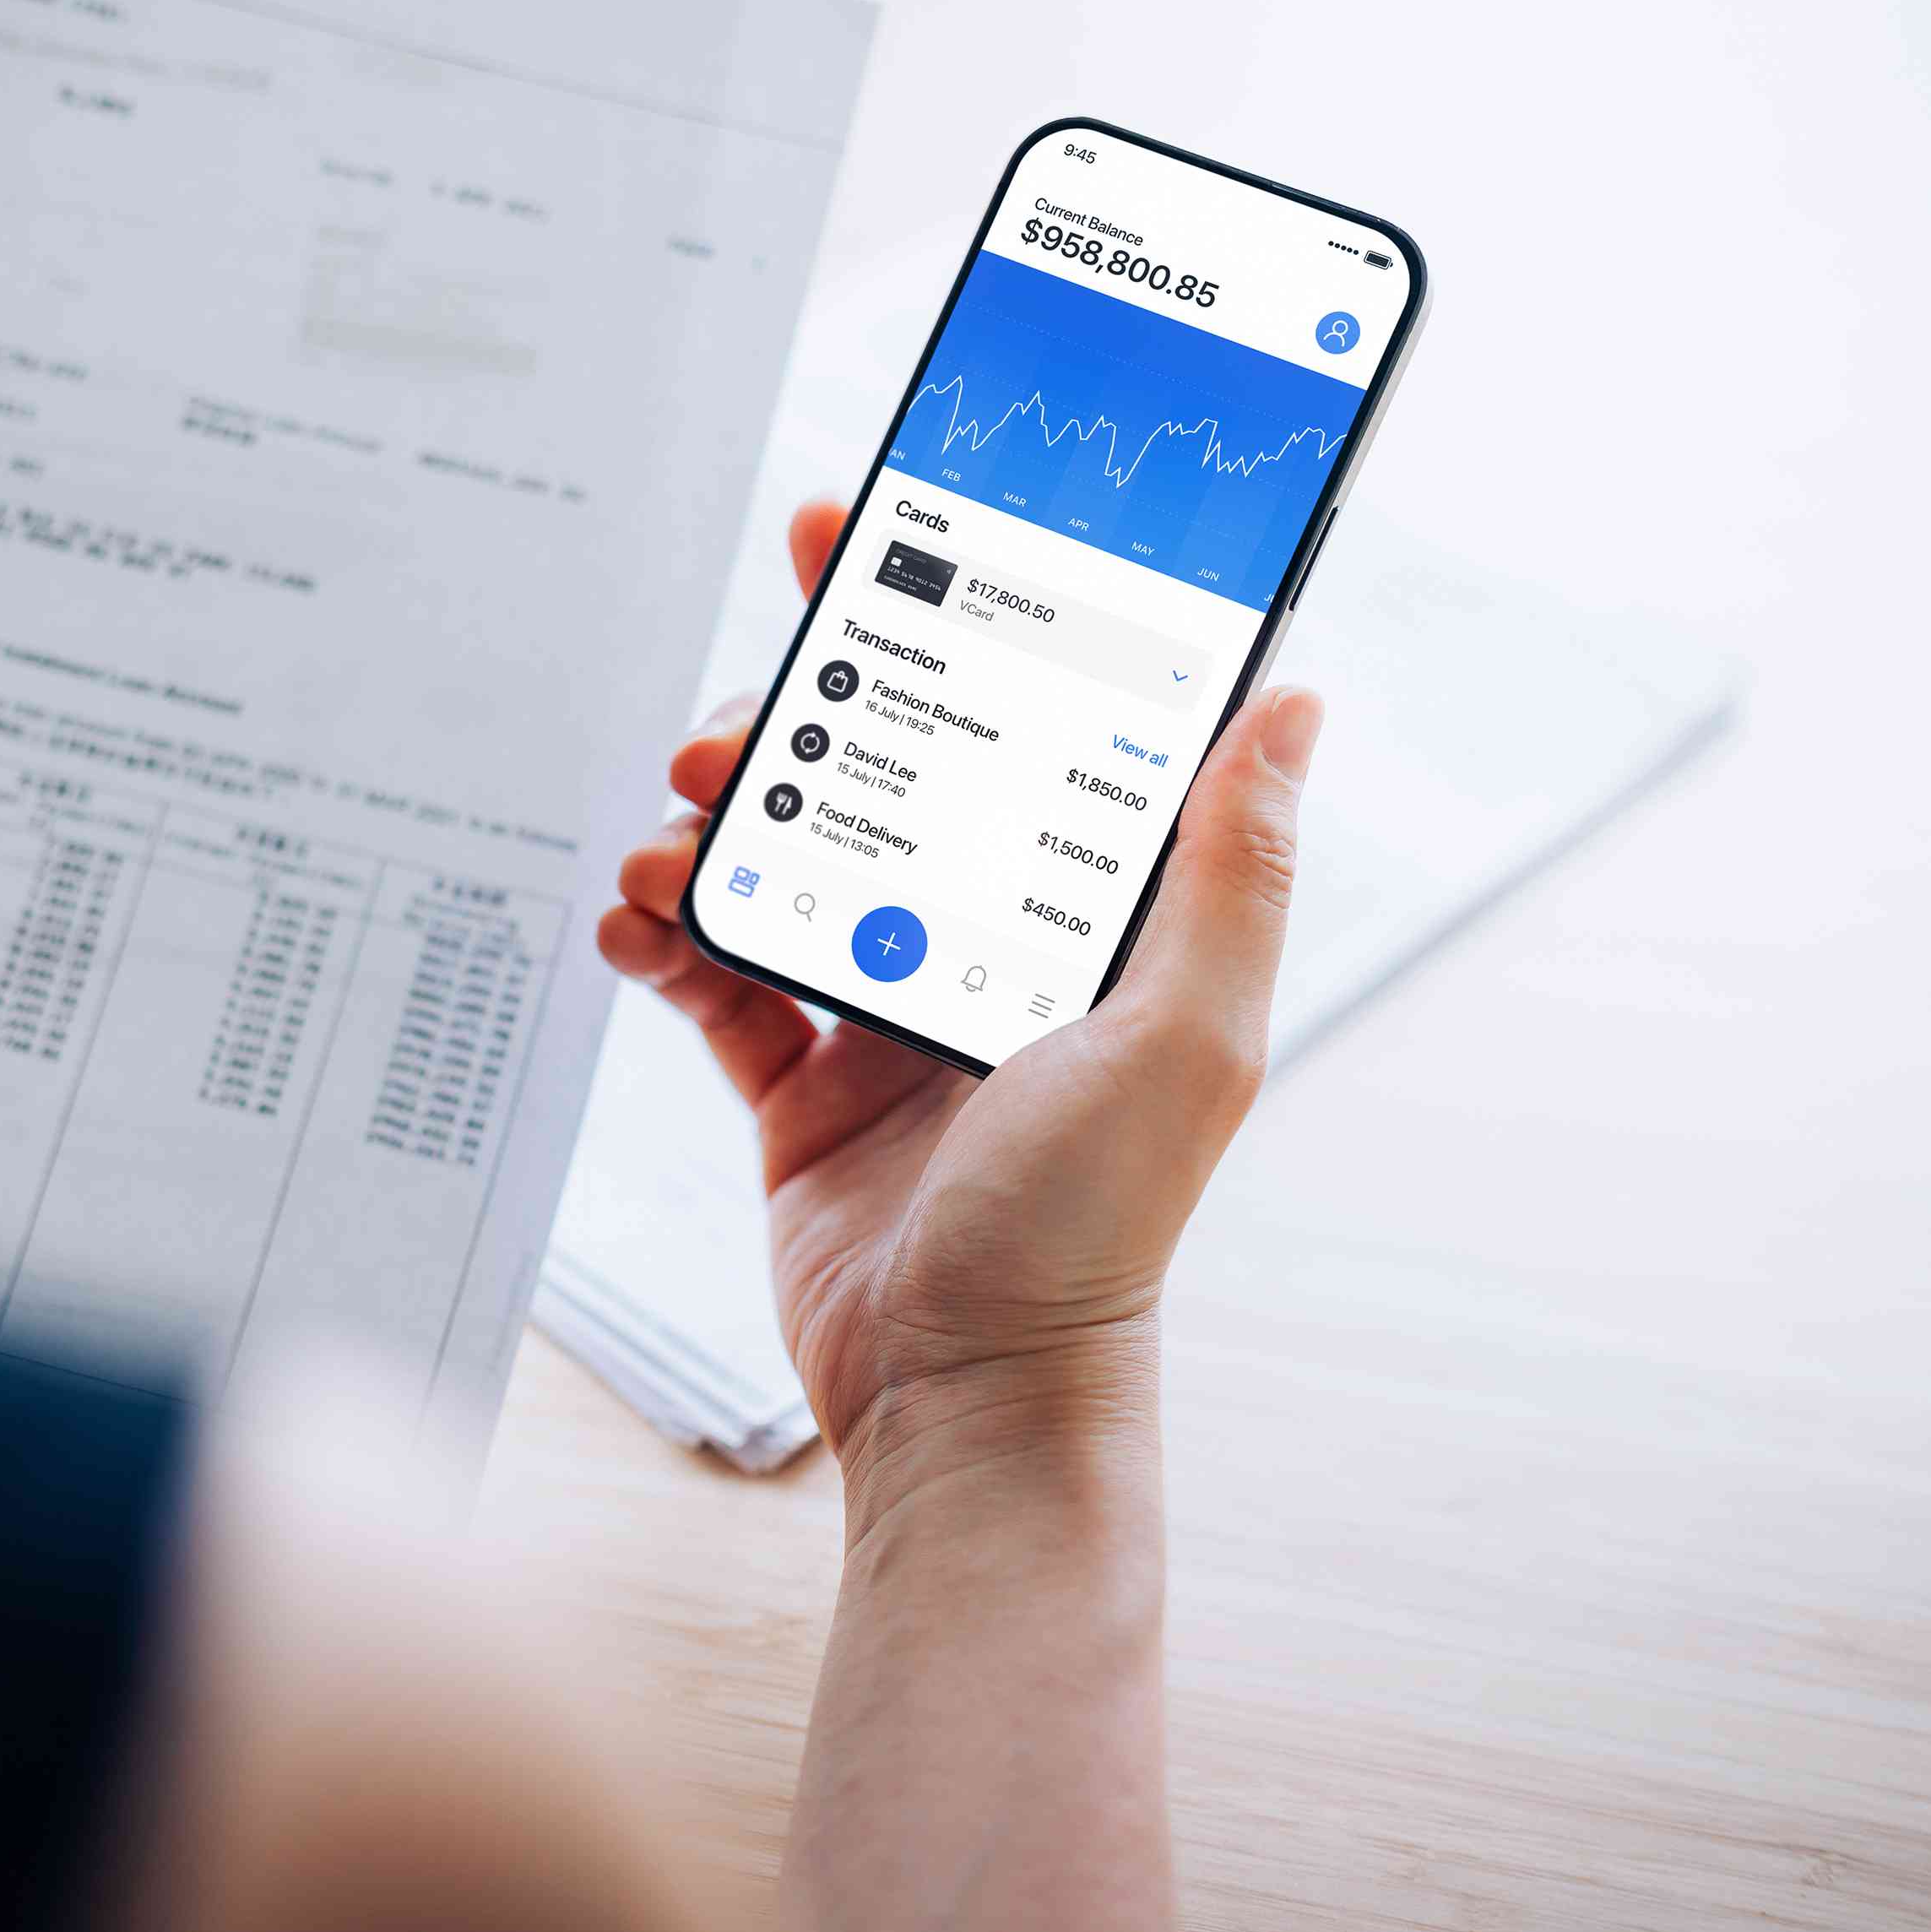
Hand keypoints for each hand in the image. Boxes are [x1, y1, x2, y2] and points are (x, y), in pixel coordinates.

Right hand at [598, 502, 1319, 1507]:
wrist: (964, 1393)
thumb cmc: (1095, 1227)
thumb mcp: (1186, 1034)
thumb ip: (1228, 865)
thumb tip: (1299, 696)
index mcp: (1087, 920)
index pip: (1028, 732)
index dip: (960, 623)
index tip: (882, 537)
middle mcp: (988, 948)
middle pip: (887, 781)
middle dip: (807, 719)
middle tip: (743, 695)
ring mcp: (887, 1015)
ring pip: (784, 867)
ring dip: (715, 832)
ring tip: (671, 837)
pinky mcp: (799, 1089)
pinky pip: (715, 982)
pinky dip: (664, 940)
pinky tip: (631, 920)